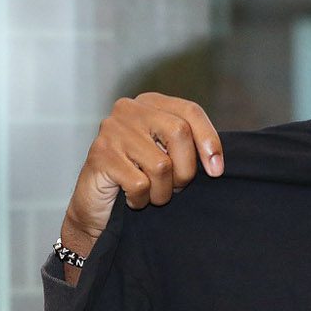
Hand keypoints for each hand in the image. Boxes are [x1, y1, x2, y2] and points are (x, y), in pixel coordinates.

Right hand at [60, 94, 223, 277]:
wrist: (93, 208)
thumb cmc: (135, 179)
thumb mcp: (165, 155)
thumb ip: (186, 146)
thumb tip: (215, 160)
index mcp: (148, 103)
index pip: (190, 111)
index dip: (209, 140)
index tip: (217, 171)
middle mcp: (128, 110)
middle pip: (179, 132)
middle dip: (185, 170)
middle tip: (175, 188)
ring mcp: (111, 131)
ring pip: (161, 165)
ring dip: (162, 192)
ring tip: (150, 195)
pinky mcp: (100, 156)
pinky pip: (140, 184)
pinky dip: (141, 199)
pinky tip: (131, 198)